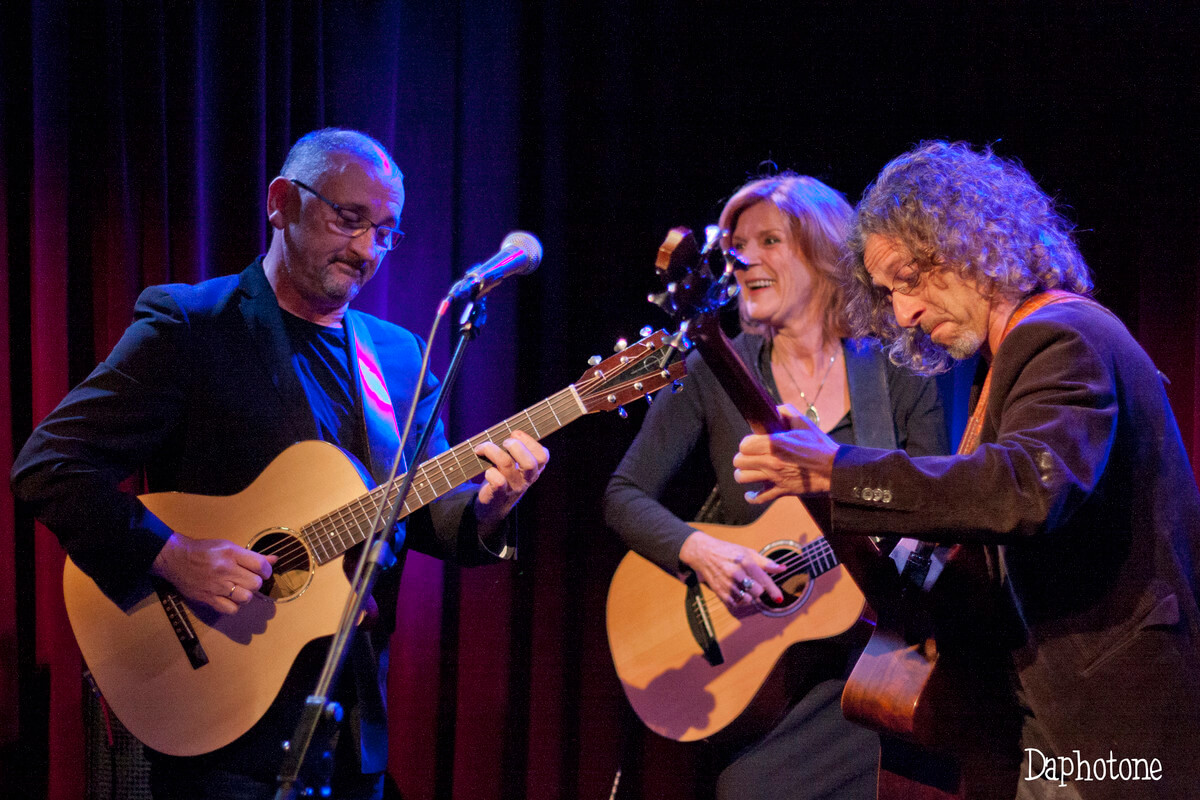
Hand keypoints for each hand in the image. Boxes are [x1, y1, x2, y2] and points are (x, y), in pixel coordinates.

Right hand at [151, 532, 276, 614]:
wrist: (176, 558)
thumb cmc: (204, 550)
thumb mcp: (229, 546)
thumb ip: (252, 556)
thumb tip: (275, 560)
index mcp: (231, 554)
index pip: (261, 566)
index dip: (267, 571)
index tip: (263, 572)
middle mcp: (225, 570)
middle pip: (255, 584)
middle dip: (256, 583)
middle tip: (248, 580)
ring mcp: (216, 586)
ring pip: (246, 597)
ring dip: (246, 594)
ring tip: (239, 589)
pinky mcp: (208, 598)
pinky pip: (231, 609)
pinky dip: (234, 606)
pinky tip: (230, 598)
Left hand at [473, 430, 548, 533]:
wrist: (493, 505)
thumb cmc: (504, 475)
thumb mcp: (516, 464)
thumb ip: (517, 447)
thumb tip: (508, 427)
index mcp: (535, 469)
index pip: (542, 455)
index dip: (529, 441)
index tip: (515, 433)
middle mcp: (527, 479)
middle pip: (530, 462)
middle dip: (516, 446)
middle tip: (505, 442)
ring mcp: (514, 487)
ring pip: (507, 465)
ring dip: (492, 450)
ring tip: (483, 448)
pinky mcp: (499, 494)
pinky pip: (497, 481)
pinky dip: (490, 472)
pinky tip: (486, 470)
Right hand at [678, 530, 784, 610]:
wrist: (704, 553)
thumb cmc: (729, 552)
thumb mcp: (748, 552)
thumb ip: (766, 562)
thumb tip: (782, 568)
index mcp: (745, 562)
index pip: (764, 580)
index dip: (773, 590)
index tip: (779, 599)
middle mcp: (736, 574)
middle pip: (757, 592)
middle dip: (759, 589)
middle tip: (753, 582)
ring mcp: (727, 584)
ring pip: (747, 599)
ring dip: (749, 595)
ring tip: (744, 586)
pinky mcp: (720, 592)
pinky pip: (736, 604)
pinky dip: (739, 600)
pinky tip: (737, 591)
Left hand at [733, 404, 837, 503]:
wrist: (835, 470)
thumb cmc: (820, 446)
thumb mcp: (804, 423)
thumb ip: (786, 412)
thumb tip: (773, 410)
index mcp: (775, 444)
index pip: (744, 445)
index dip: (747, 443)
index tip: (753, 443)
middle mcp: (772, 461)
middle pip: (739, 461)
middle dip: (743, 458)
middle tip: (751, 456)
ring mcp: (775, 478)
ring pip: (743, 478)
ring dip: (744, 474)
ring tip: (750, 471)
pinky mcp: (781, 491)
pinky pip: (758, 498)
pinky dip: (751, 497)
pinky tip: (751, 492)